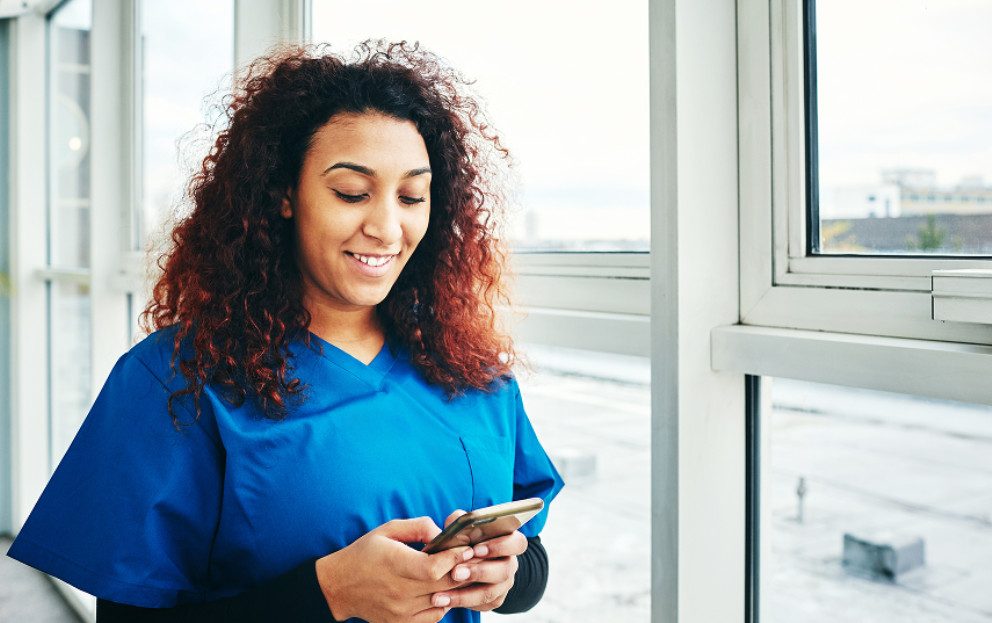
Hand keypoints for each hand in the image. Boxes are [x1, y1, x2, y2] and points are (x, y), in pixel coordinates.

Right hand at [315, 517, 473, 622]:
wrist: (339, 586)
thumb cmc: (364, 553)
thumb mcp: (388, 530)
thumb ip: (419, 527)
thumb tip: (443, 534)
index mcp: (395, 564)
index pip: (434, 568)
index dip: (455, 558)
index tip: (466, 549)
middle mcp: (398, 590)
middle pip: (444, 585)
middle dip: (463, 570)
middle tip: (473, 559)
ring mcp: (400, 611)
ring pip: (443, 601)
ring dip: (456, 588)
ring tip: (460, 574)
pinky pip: (434, 617)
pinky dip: (443, 603)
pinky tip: (441, 590)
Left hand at [430, 510, 527, 611]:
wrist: (465, 563)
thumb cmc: (466, 541)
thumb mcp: (464, 527)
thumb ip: (461, 521)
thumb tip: (457, 522)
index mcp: (509, 542)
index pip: (517, 543)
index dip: (499, 546)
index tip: (476, 549)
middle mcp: (509, 564)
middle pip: (505, 570)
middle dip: (479, 572)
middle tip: (455, 572)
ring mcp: (504, 584)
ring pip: (491, 592)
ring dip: (465, 594)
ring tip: (442, 593)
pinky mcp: (494, 600)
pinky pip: (482, 605)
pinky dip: (461, 603)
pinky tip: (443, 601)